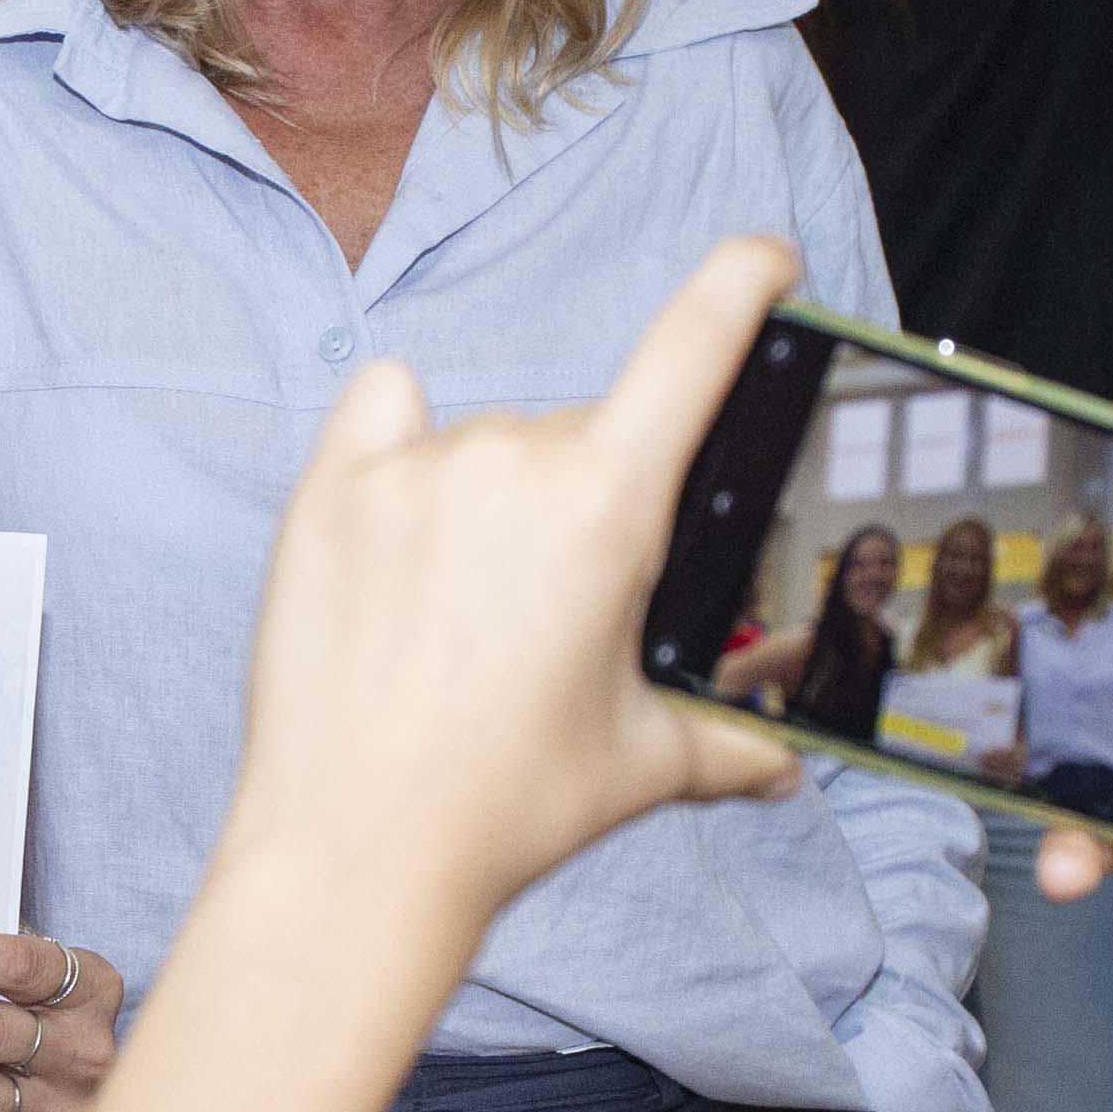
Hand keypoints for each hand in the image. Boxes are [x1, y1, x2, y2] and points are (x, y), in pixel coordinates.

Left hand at [216, 236, 803, 932]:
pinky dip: (404, 439)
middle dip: (595, 503)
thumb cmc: (504, 806)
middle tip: (563, 614)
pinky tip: (405, 512)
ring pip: (489, 445)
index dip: (745, 282)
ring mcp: (413, 467)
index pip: (697, 342)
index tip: (767, 260)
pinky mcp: (329, 491)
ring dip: (498, 501)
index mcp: (609, 503)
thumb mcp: (643, 765)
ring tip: (466, 620)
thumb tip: (783, 761)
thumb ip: (730, 741)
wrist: (354, 850)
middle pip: (586, 435)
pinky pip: (384, 412)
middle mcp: (512, 457)